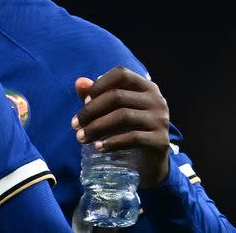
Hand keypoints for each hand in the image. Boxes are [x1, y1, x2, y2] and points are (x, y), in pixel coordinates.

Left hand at [71, 66, 169, 188]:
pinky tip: (98, 147)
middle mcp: (157, 100)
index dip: (100, 85)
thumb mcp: (110, 110)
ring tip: (81, 138)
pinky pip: (133, 137)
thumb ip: (94, 95)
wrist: (148, 161)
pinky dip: (112, 142)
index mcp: (146, 86)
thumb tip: (79, 82)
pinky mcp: (161, 140)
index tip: (84, 101)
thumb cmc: (126, 128)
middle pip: (117, 96)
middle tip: (74, 124)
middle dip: (91, 111)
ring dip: (97, 127)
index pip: (121, 74)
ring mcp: (161, 120)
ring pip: (123, 116)